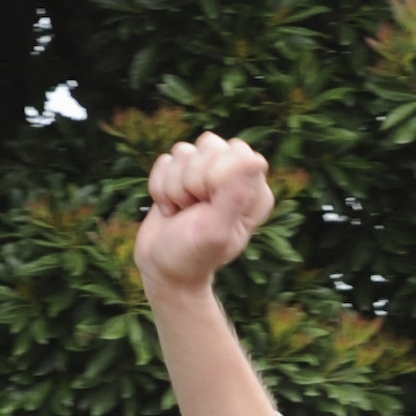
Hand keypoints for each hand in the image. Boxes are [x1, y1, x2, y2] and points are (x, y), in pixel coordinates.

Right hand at [135, 133, 275, 294]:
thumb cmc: (192, 256)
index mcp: (254, 190)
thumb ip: (235, 195)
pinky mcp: (181, 173)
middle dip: (191, 181)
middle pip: (209, 145)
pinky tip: (170, 209)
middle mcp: (234, 176)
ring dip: (174, 187)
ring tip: (182, 212)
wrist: (162, 270)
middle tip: (194, 211)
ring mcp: (206, 173)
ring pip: (184, 151)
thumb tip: (255, 160)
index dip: (214, 177)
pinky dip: (160, 188)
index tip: (209, 207)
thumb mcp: (215, 231)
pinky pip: (165, 160)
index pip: (237, 153)